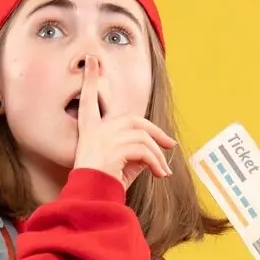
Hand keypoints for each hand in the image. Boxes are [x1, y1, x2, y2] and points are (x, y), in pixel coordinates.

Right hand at [72, 55, 175, 187]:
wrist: (91, 200)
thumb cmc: (104, 185)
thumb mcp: (120, 164)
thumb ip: (134, 152)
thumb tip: (155, 151)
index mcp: (90, 131)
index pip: (88, 99)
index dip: (91, 79)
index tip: (91, 60)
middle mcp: (95, 131)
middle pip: (133, 120)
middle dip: (155, 132)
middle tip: (170, 144)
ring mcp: (104, 138)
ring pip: (143, 137)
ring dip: (157, 155)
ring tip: (163, 172)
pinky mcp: (113, 149)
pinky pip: (144, 151)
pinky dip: (156, 163)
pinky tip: (160, 175)